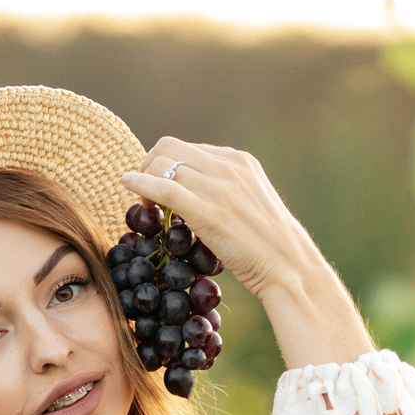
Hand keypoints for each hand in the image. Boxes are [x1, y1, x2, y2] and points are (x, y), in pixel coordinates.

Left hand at [120, 138, 375, 369]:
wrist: (288, 266)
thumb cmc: (267, 246)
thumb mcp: (248, 205)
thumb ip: (223, 192)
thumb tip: (189, 195)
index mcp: (239, 160)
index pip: (188, 148)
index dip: (166, 165)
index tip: (158, 188)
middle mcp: (228, 165)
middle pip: (170, 148)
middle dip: (149, 166)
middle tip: (144, 195)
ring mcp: (218, 186)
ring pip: (163, 164)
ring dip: (144, 180)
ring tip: (144, 207)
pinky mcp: (208, 211)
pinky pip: (164, 187)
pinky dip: (140, 184)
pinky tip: (127, 186)